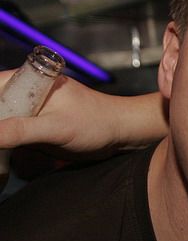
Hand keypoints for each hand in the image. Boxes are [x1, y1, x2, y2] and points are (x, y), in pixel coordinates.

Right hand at [0, 71, 165, 157]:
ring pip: (1, 125)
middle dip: (0, 129)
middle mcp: (22, 93)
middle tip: (4, 146)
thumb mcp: (56, 127)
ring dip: (2, 139)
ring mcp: (27, 112)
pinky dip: (6, 147)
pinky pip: (10, 136)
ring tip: (28, 149)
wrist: (122, 134)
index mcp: (25, 81)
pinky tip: (9, 159)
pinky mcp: (34, 128)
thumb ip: (19, 130)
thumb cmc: (97, 123)